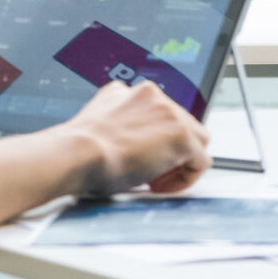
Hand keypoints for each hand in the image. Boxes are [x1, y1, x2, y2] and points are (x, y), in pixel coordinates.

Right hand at [62, 82, 212, 196]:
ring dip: (179, 163)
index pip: (163, 116)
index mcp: (135, 92)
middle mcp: (154, 96)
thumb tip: (125, 133)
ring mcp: (170, 113)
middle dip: (170, 151)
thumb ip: (119, 117)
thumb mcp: (100, 119)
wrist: (77, 152)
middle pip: (182, 126)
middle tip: (150, 173)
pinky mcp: (181, 136)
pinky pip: (200, 161)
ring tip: (156, 181)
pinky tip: (162, 186)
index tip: (143, 158)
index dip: (156, 142)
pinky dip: (186, 178)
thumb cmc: (79, 148)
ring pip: (196, 141)